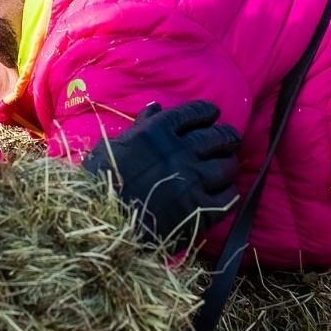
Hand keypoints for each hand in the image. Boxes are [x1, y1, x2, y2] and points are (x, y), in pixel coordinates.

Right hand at [81, 100, 241, 246]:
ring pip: (227, 167)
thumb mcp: (114, 146)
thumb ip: (140, 127)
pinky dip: (229, 193)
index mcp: (157, 132)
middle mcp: (181, 152)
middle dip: (227, 136)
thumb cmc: (99, 182)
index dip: (207, 112)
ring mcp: (194, 180)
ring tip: (228, 166)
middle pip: (217, 138)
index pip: (193, 113)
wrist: (104, 222)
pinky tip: (225, 193)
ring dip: (229, 164)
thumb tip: (156, 109)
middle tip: (231, 138)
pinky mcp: (200, 210)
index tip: (213, 113)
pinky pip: (227, 198)